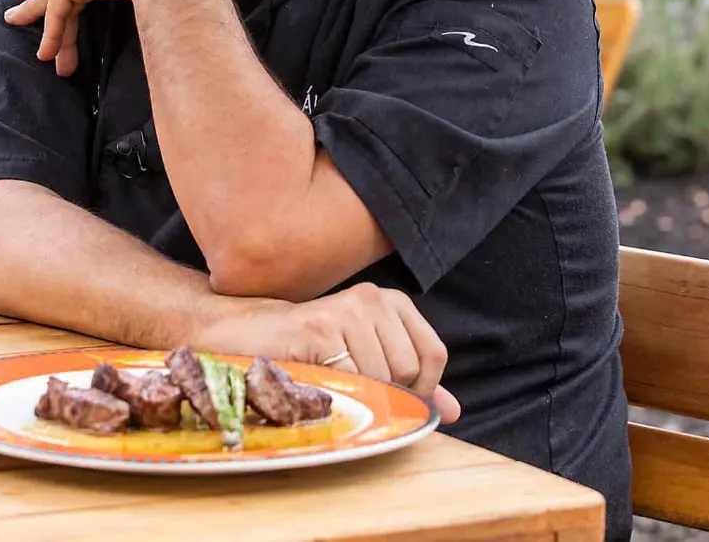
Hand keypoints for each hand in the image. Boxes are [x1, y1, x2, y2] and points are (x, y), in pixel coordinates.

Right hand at [194, 282, 461, 424]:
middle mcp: (373, 298)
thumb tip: (454, 410)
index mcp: (392, 302)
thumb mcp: (369, 360)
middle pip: (409, 370)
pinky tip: (318, 375)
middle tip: (349, 383)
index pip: (433, 354)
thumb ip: (412, 382)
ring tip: (331, 377)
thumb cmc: (313, 349)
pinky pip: (352, 376)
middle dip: (384, 392)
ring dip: (358, 392)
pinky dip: (338, 389)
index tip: (390, 392)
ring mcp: (348, 308)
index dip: (420, 386)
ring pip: (382, 377)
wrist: (254, 333)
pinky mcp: (322, 325)